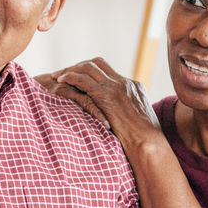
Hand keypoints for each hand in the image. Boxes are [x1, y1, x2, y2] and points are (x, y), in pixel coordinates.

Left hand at [47, 58, 163, 148]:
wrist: (150, 144)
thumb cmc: (145, 142)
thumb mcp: (137, 123)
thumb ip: (127, 115)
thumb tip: (116, 122)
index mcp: (134, 87)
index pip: (108, 71)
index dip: (90, 71)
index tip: (77, 77)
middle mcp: (125, 82)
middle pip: (97, 63)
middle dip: (78, 66)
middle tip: (62, 73)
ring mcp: (117, 87)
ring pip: (89, 67)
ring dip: (70, 70)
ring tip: (56, 77)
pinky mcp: (107, 95)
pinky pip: (83, 79)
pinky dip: (70, 77)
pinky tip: (60, 81)